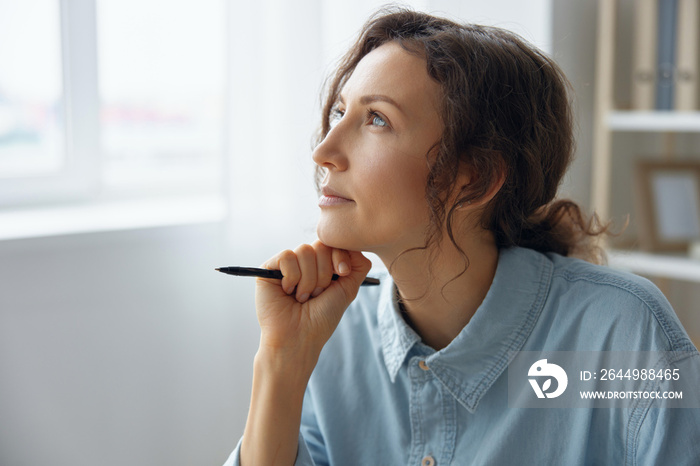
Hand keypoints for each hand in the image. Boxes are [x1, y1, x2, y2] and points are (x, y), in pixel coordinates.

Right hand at [254, 240, 370, 361]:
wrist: (299, 338)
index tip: (343, 273)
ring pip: (304, 251)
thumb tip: (357, 246)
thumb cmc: (321, 318)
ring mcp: (286, 265)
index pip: (334, 243)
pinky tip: (288, 292)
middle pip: (320, 245)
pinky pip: (287, 256)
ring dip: (308, 280)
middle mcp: (304, 263)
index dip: (340, 256)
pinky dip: (292, 278)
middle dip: (324, 274)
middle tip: (316, 295)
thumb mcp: (347, 290)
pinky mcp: (269, 268)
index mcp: (322, 265)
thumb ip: (358, 267)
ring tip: (302, 297)